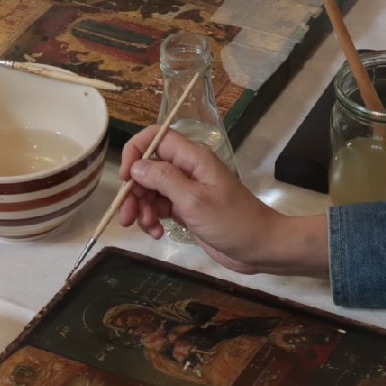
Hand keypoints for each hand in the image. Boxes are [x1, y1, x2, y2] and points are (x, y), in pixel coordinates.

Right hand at [118, 127, 328, 277]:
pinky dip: (154, 219)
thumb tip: (136, 166)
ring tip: (147, 228)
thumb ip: (164, 179)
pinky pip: (160, 208)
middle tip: (127, 216)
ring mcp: (187, 190)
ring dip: (142, 208)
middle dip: (134, 191)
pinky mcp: (187, 210)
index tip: (125, 178)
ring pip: (151, 191)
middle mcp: (188, 170)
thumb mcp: (194, 200)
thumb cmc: (233, 222)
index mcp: (193, 158)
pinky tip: (157, 234)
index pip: (155, 138)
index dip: (135, 152)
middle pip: (148, 168)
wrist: (260, 247)